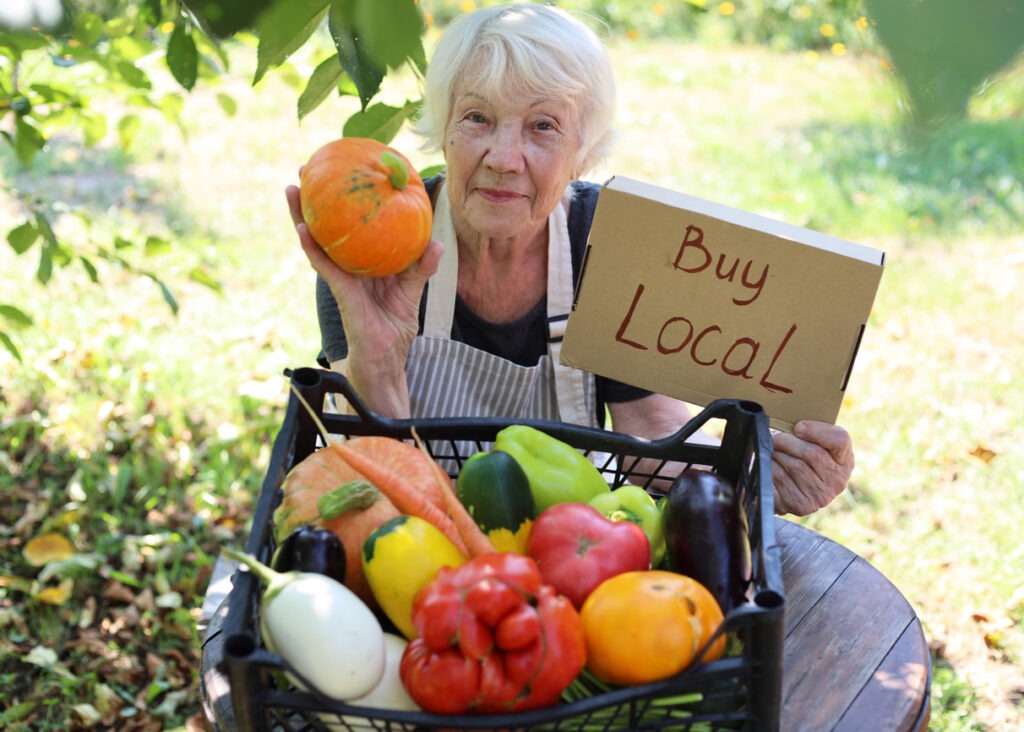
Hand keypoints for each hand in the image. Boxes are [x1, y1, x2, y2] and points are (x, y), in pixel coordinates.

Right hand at [285, 184, 441, 415]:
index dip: (343, 202)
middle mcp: (347, 266)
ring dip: (301, 216)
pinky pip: (325, 266)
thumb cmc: (395, 326)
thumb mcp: (412, 291)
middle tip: (304, 169)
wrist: (386, 360)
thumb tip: (439, 242)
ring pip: (317, 241)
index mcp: (364, 261)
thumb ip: (422, 266)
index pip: (350, 226)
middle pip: (327, 227)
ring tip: (291, 190)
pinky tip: (303, 229)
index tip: (339, 172)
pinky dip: (313, 248)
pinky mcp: (340, 293)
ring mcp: (341, 278)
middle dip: (313, 200)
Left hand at [771, 421, 853, 515]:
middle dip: (788, 440)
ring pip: (794, 465)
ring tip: (773, 450)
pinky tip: (771, 464)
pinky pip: (780, 478)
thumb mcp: (813, 444)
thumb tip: (793, 425)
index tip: (798, 426)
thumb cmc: (801, 459)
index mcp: (845, 461)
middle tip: (776, 436)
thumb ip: (811, 432)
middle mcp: (837, 481)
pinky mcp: (801, 505)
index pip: (840, 440)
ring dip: (777, 453)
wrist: (789, 490)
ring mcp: (820, 496)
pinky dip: (771, 467)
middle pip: (812, 453)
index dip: (817, 430)